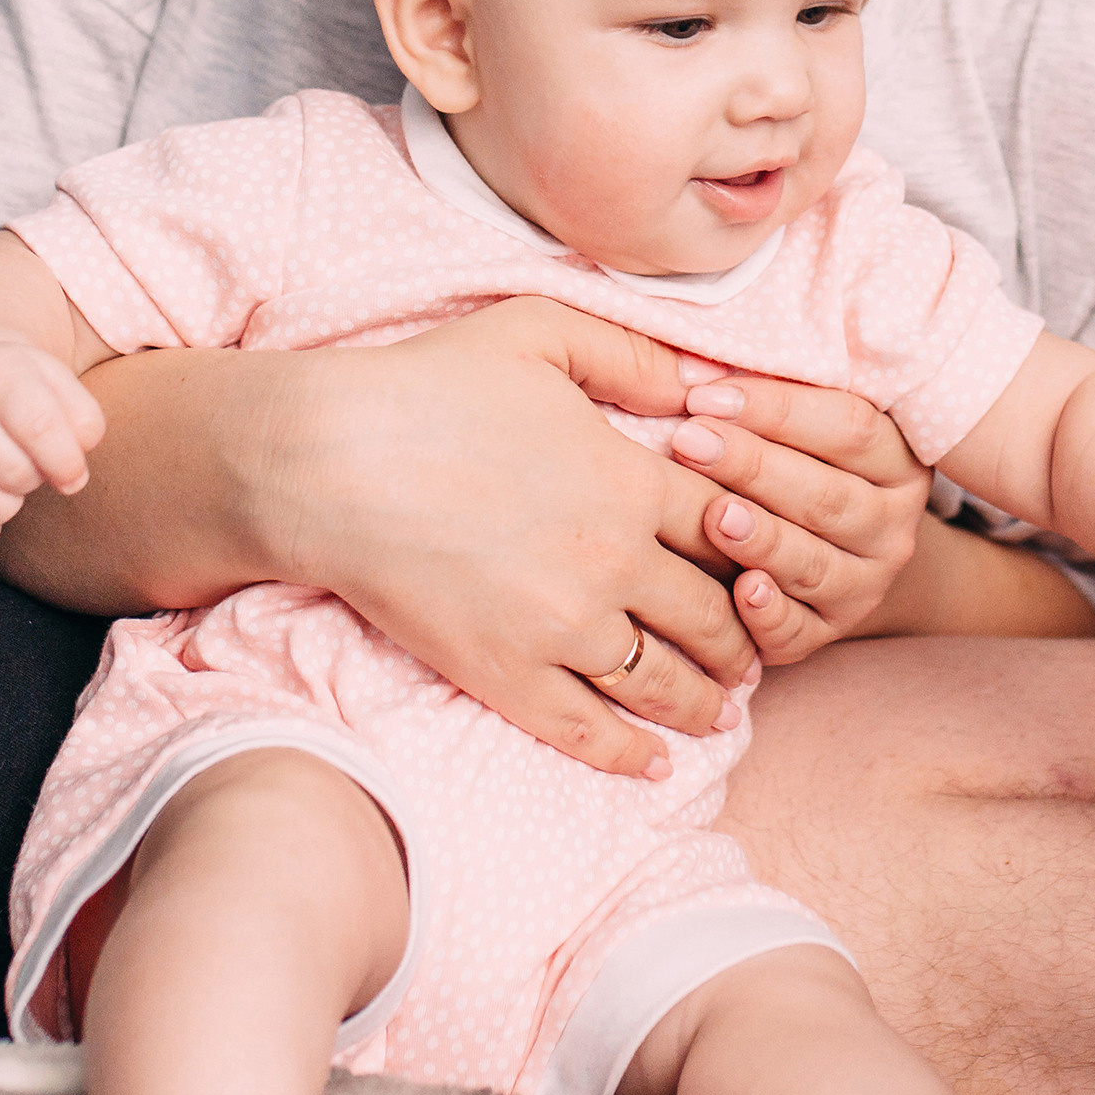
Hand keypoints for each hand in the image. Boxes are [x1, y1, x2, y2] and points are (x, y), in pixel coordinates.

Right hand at [0, 335, 104, 549]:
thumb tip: (71, 480)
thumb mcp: (59, 384)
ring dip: (7, 507)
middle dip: (35, 479)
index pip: (39, 426)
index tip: (74, 475)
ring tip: (6, 482)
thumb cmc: (22, 389)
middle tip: (30, 465)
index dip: (66, 461)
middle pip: (13, 471)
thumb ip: (83, 422)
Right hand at [265, 299, 764, 778]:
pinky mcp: (505, 674)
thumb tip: (704, 379)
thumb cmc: (428, 385)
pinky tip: (652, 762)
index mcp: (632, 480)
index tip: (766, 565)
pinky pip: (586, 730)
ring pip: (664, 682)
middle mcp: (614, 562)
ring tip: (721, 710)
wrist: (328, 462)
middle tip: (754, 653)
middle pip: (713, 615)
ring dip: (705, 701)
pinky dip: (628, 753)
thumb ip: (632, 354)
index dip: (757, 550)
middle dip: (743, 639)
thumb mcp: (540, 332)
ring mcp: (561, 626)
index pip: (732, 529)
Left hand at [664, 374, 929, 662]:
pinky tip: (741, 592)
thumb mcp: (810, 418)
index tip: (706, 394)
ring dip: (763, 539)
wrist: (836, 547)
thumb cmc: (804, 458)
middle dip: (753, 466)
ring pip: (815, 563)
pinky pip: (800, 630)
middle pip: (827, 496)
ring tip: (714, 515)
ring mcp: (865, 583)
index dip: (777, 410)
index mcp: (898, 459)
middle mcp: (892, 525)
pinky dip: (770, 614)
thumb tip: (693, 365)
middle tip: (690, 441)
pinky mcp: (828, 632)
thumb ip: (772, 391)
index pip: (849, 427)